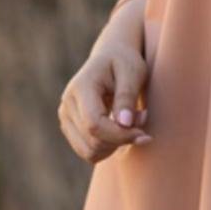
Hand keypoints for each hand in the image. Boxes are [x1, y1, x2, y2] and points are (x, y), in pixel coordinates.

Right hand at [58, 29, 151, 163]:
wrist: (111, 57)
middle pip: (92, 142)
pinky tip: (121, 129)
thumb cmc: (124, 62)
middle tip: (143, 119)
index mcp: (80, 88)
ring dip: (116, 145)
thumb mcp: (132, 72)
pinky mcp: (70, 128)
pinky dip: (109, 147)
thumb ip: (127, 97)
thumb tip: (124, 124)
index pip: (94, 124)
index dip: (120, 135)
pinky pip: (89, 152)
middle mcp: (67, 105)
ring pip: (89, 152)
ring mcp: (66, 118)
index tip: (144, 133)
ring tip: (132, 122)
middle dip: (122, 139)